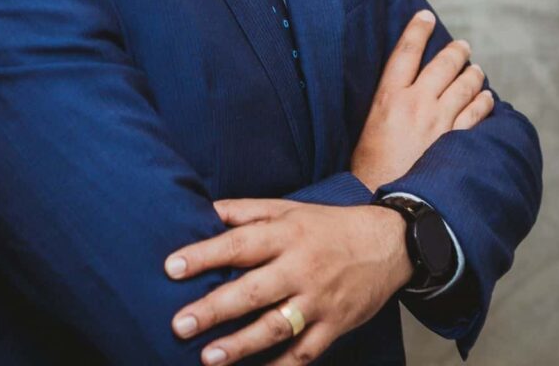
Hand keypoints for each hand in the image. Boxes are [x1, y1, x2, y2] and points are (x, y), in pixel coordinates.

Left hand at [165, 198, 413, 364]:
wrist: (387, 243)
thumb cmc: (326, 225)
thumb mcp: (288, 207)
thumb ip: (246, 210)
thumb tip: (205, 210)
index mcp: (286, 234)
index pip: (238, 244)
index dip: (204, 255)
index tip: (171, 267)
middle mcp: (300, 267)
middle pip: (252, 290)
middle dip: (214, 309)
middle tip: (180, 324)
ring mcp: (319, 300)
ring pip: (276, 327)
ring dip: (240, 345)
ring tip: (207, 357)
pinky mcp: (335, 326)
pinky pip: (304, 352)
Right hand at [350, 9, 493, 191]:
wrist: (387, 202)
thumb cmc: (370, 168)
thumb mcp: (368, 126)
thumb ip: (386, 104)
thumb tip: (399, 89)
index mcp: (388, 97)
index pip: (405, 52)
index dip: (417, 30)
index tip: (426, 16)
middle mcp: (416, 103)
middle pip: (442, 64)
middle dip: (456, 51)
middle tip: (462, 46)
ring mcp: (439, 121)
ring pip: (465, 85)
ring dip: (473, 74)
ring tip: (476, 70)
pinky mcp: (456, 141)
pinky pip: (478, 113)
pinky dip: (485, 102)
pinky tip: (487, 99)